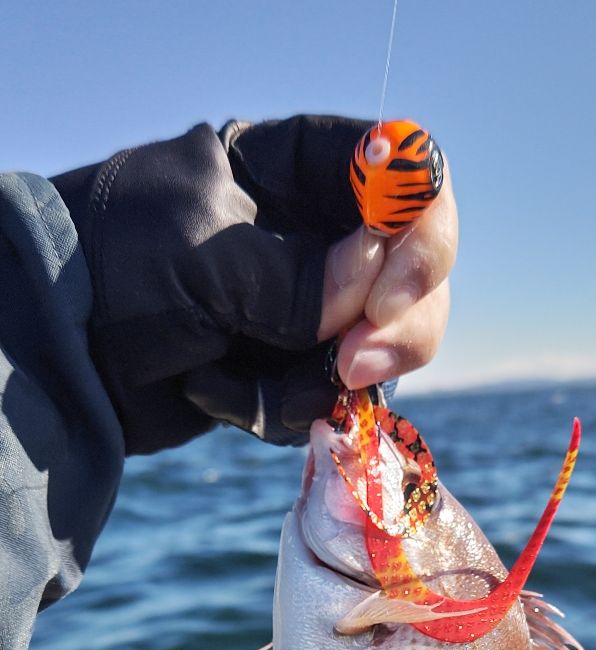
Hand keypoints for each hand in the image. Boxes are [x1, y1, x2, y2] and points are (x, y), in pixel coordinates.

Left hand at [52, 117, 456, 452]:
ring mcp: (299, 306)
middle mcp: (305, 233)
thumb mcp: (202, 254)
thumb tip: (367, 303)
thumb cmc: (112, 270)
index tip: (392, 285)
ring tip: (267, 393)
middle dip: (397, 322)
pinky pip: (328, 396)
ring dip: (333, 378)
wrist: (53, 356)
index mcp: (284, 168)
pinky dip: (288, 409)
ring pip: (382, 343)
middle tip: (353, 363)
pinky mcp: (282, 370)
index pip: (394, 171)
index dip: (417, 225)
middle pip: (409, 267)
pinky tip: (225, 399)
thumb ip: (295, 275)